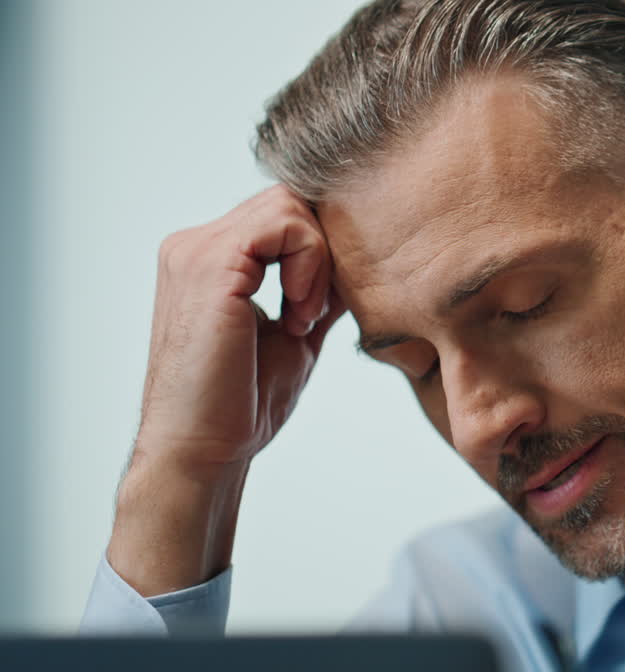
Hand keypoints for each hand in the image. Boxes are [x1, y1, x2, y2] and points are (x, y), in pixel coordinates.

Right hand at [107, 185, 345, 594]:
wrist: (202, 450)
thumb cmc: (243, 404)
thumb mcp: (295, 335)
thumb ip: (318, 294)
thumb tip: (360, 266)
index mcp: (210, 258)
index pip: (283, 215)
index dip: (321, 250)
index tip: (322, 310)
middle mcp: (196, 244)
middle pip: (289, 199)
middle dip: (324, 250)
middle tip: (316, 313)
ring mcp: (197, 249)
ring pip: (291, 204)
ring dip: (319, 258)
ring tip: (306, 316)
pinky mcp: (211, 263)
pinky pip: (284, 224)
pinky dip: (310, 264)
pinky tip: (300, 314)